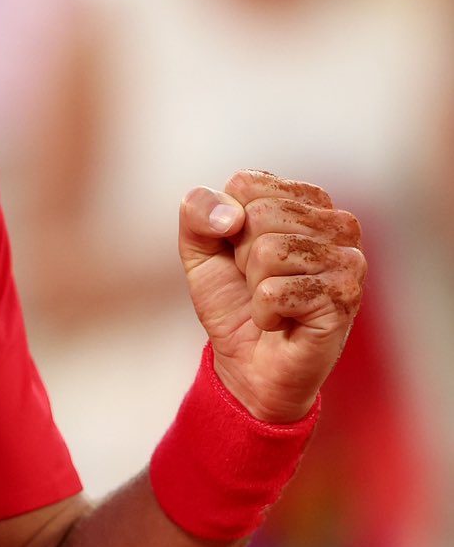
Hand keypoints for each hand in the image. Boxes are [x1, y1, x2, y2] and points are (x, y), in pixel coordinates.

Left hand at [179, 169, 365, 422]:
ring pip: (267, 252)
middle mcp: (337, 222)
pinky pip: (274, 291)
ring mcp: (348, 259)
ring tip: (272, 300)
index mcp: (305, 199)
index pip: (246, 183)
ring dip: (254, 285)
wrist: (247, 362)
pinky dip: (265, 312)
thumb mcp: (198, 246)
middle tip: (258, 282)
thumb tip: (232, 215)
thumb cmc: (232, 299)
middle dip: (241, 256)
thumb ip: (198, 210)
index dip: (226, 223)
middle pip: (258, 215)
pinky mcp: (345, 296)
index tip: (239, 251)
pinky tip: (282, 321)